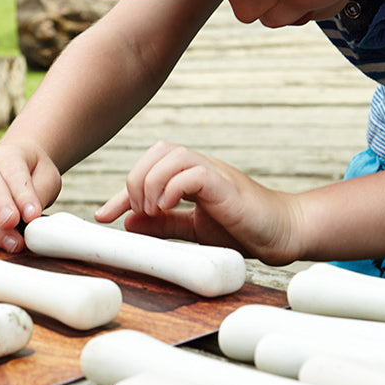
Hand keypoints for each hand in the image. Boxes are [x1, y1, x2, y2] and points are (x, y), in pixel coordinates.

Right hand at [0, 141, 61, 251]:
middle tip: (12, 224)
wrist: (14, 168)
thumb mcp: (46, 177)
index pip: (12, 174)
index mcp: (4, 155)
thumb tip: (31, 218)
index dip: (22, 196)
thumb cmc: (31, 173)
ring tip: (13, 244)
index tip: (32, 215)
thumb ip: (40, 193)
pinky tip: (2, 243)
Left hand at [96, 140, 302, 265]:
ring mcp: (213, 172)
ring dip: (151, 183)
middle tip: (141, 212)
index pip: (148, 170)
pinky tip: (168, 208)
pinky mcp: (224, 184)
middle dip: (136, 181)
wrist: (281, 233)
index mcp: (190, 175)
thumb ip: (163, 224)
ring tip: (153, 211)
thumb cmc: (242, 229)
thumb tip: (129, 222)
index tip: (103, 216)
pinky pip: (192, 172)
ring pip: (170, 155)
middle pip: (157, 151)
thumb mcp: (193, 229)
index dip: (121, 193)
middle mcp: (199, 167)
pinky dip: (172, 188)